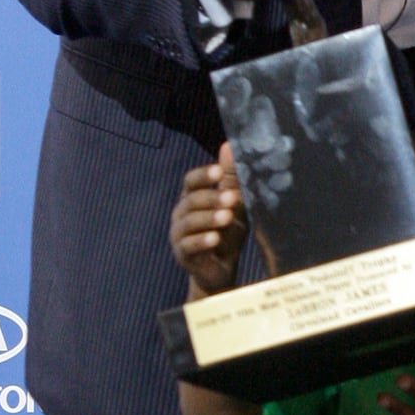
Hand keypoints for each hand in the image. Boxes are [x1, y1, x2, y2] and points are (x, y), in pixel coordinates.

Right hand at [170, 142, 246, 294]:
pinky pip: (188, 245)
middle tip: (233, 198)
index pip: (191, 181)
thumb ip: (231, 179)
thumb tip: (229, 145)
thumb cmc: (228, 233)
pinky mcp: (182, 254)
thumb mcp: (234, 205)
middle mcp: (181, 213)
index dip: (204, 175)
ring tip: (227, 217)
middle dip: (212, 198)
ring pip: (189, 222)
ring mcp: (179, 234)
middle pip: (191, 200)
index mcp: (193, 198)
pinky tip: (215, 239)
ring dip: (209, 218)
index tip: (219, 172)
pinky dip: (202, 241)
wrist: (223, 269)